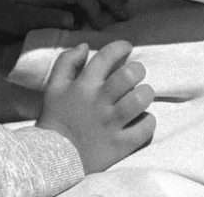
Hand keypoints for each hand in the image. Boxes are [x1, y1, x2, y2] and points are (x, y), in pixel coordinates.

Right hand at [37, 40, 154, 173]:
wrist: (54, 157)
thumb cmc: (55, 118)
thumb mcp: (54, 86)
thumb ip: (66, 62)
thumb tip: (84, 46)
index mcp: (83, 85)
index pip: (105, 57)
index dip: (119, 47)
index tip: (127, 46)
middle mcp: (99, 102)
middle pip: (128, 76)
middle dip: (138, 69)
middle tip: (138, 72)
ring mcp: (111, 124)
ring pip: (140, 100)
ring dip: (146, 93)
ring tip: (144, 93)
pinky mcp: (120, 145)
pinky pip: (144, 129)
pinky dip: (148, 121)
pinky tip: (143, 118)